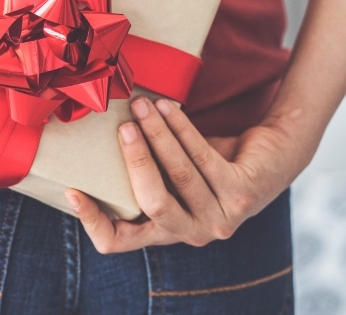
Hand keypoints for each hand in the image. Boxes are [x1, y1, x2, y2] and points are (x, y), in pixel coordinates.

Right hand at [66, 96, 292, 251]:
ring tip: (141, 105)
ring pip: (179, 175)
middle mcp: (193, 232)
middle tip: (121, 126)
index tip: (73, 189)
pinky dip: (182, 128)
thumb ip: (139, 171)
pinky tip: (168, 106)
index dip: (93, 221)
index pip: (119, 241)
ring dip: (157, 134)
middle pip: (152, 205)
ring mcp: (222, 218)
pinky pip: (204, 158)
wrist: (272, 154)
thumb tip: (87, 138)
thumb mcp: (167, 173)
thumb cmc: (207, 161)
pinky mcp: (243, 194)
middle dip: (134, 161)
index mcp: (166, 231)